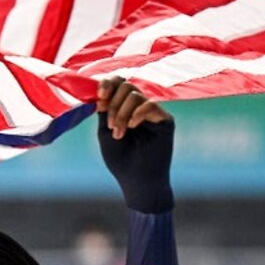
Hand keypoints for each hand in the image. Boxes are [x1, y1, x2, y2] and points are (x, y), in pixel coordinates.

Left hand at [96, 78, 174, 213]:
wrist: (137, 180)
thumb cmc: (120, 159)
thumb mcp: (105, 131)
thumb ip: (105, 110)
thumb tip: (102, 91)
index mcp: (124, 107)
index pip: (118, 83)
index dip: (108, 83)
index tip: (100, 95)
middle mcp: (139, 107)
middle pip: (126, 85)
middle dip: (113, 103)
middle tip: (110, 125)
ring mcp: (153, 113)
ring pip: (136, 95)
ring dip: (122, 113)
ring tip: (119, 133)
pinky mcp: (165, 120)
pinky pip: (150, 105)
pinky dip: (137, 114)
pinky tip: (133, 127)